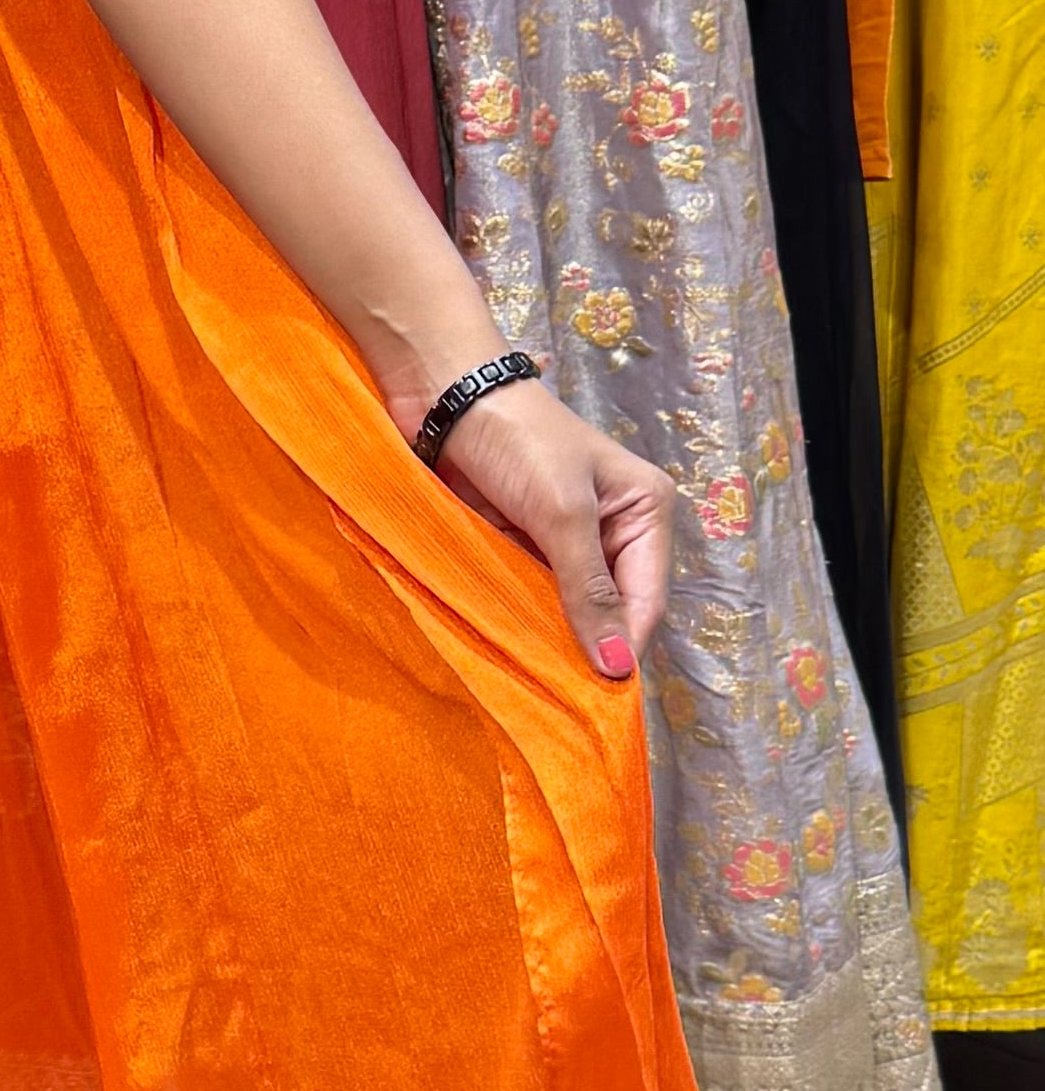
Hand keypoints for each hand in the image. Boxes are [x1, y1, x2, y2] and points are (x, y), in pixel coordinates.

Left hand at [426, 376, 673, 676]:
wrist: (445, 394)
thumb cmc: (518, 441)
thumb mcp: (563, 515)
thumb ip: (590, 590)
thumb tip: (619, 667)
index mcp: (644, 509)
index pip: (646, 597)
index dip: (626, 645)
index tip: (600, 697)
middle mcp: (614, 526)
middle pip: (611, 605)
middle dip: (589, 644)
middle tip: (563, 697)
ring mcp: (566, 536)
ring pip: (568, 604)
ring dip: (553, 635)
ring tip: (537, 682)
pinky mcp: (522, 539)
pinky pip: (530, 591)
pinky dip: (522, 615)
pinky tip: (511, 648)